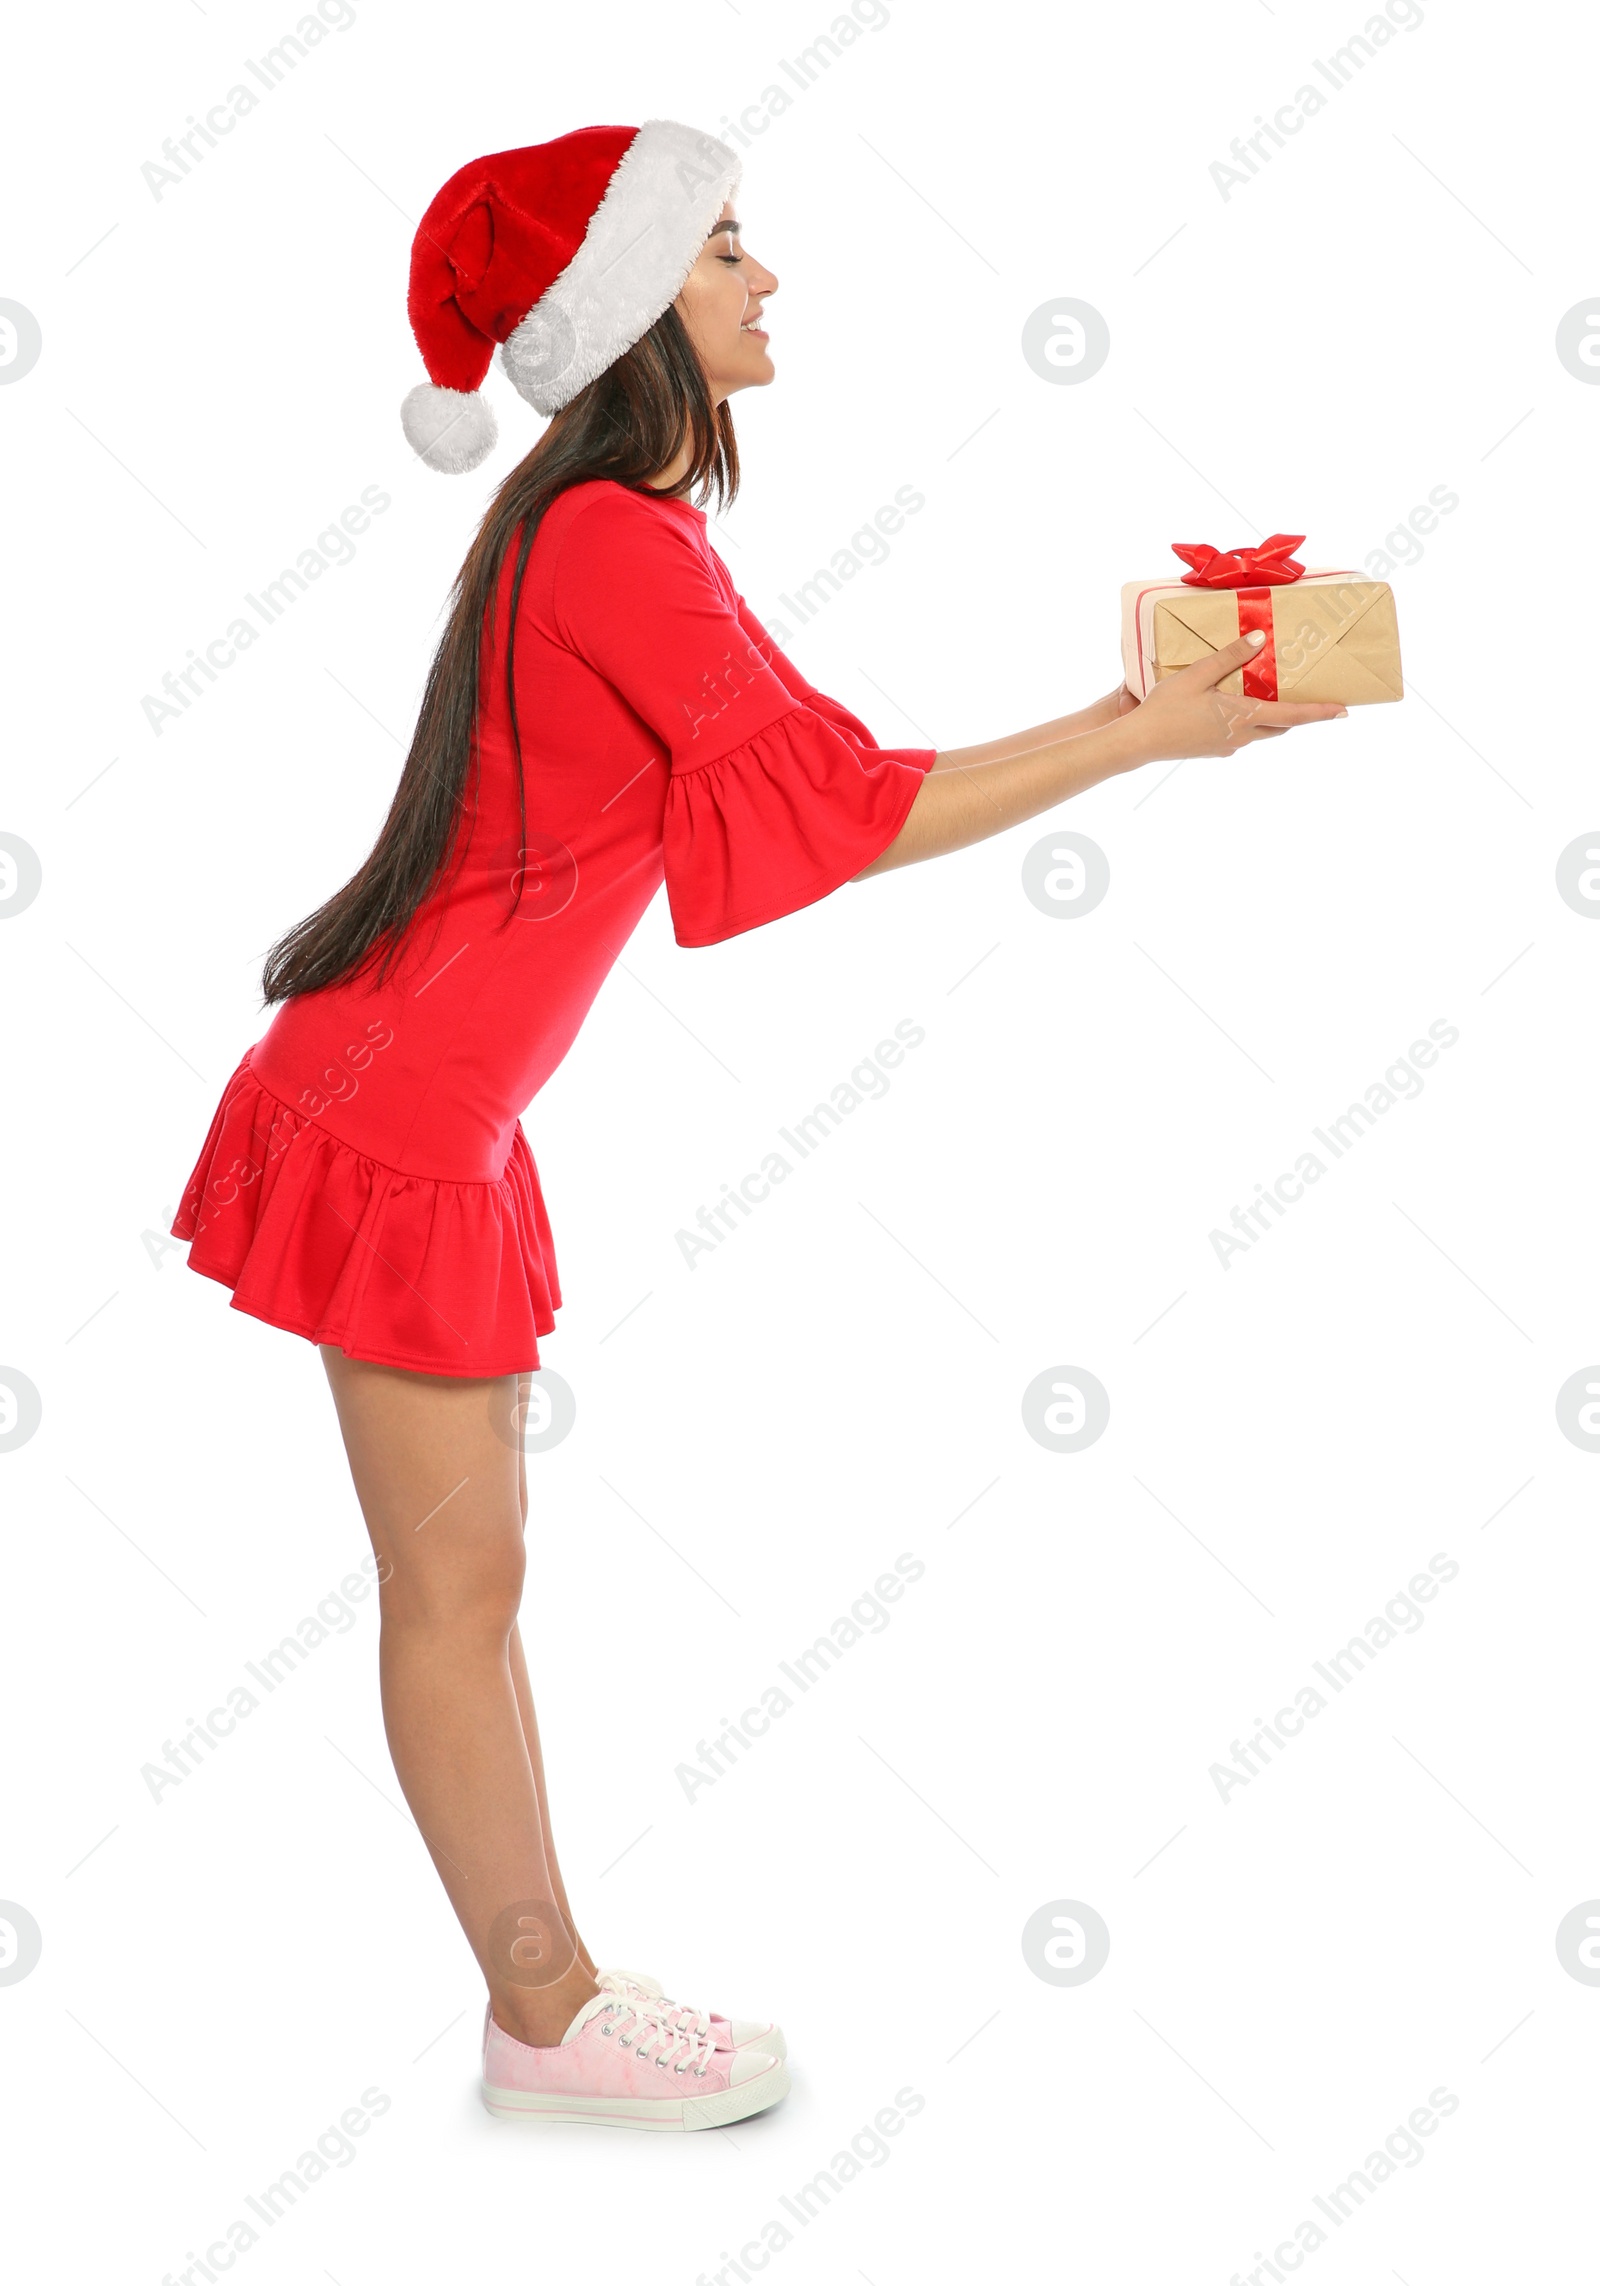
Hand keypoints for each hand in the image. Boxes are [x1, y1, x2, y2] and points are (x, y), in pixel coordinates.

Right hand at [1114, 633, 1346, 768]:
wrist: (1138, 743)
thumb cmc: (1166, 707)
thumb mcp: (1199, 674)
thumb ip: (1231, 656)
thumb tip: (1260, 639)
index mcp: (1244, 717)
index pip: (1292, 716)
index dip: (1320, 713)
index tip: (1344, 711)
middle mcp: (1241, 736)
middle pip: (1280, 727)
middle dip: (1298, 716)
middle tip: (1313, 704)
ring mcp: (1227, 747)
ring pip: (1260, 732)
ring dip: (1271, 719)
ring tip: (1271, 701)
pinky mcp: (1212, 751)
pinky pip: (1239, 736)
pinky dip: (1247, 723)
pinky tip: (1231, 710)